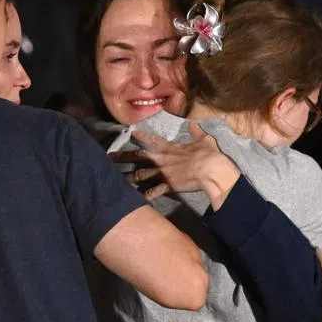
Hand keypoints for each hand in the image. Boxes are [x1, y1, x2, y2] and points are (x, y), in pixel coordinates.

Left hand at [121, 122, 241, 207]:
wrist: (210, 170)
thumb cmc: (208, 154)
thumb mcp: (204, 139)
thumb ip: (196, 132)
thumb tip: (193, 123)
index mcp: (170, 148)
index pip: (152, 140)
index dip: (141, 136)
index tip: (130, 133)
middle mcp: (162, 159)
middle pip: (139, 157)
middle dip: (124, 156)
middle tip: (110, 157)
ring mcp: (163, 173)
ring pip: (141, 174)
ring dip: (129, 176)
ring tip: (117, 178)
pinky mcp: (168, 186)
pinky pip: (153, 191)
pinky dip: (145, 195)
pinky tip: (137, 198)